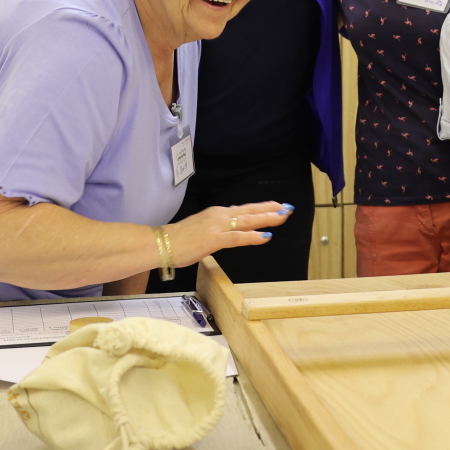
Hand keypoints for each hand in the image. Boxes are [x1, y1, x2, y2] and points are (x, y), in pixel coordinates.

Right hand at [168, 201, 290, 265]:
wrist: (162, 243)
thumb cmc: (178, 239)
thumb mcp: (201, 228)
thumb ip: (216, 226)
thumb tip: (228, 225)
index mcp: (216, 214)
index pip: (243, 209)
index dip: (261, 208)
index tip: (276, 206)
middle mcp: (219, 216)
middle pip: (250, 211)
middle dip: (270, 209)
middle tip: (287, 208)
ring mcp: (218, 227)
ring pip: (248, 220)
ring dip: (267, 218)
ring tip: (282, 216)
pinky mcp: (215, 239)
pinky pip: (239, 237)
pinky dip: (254, 236)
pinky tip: (266, 236)